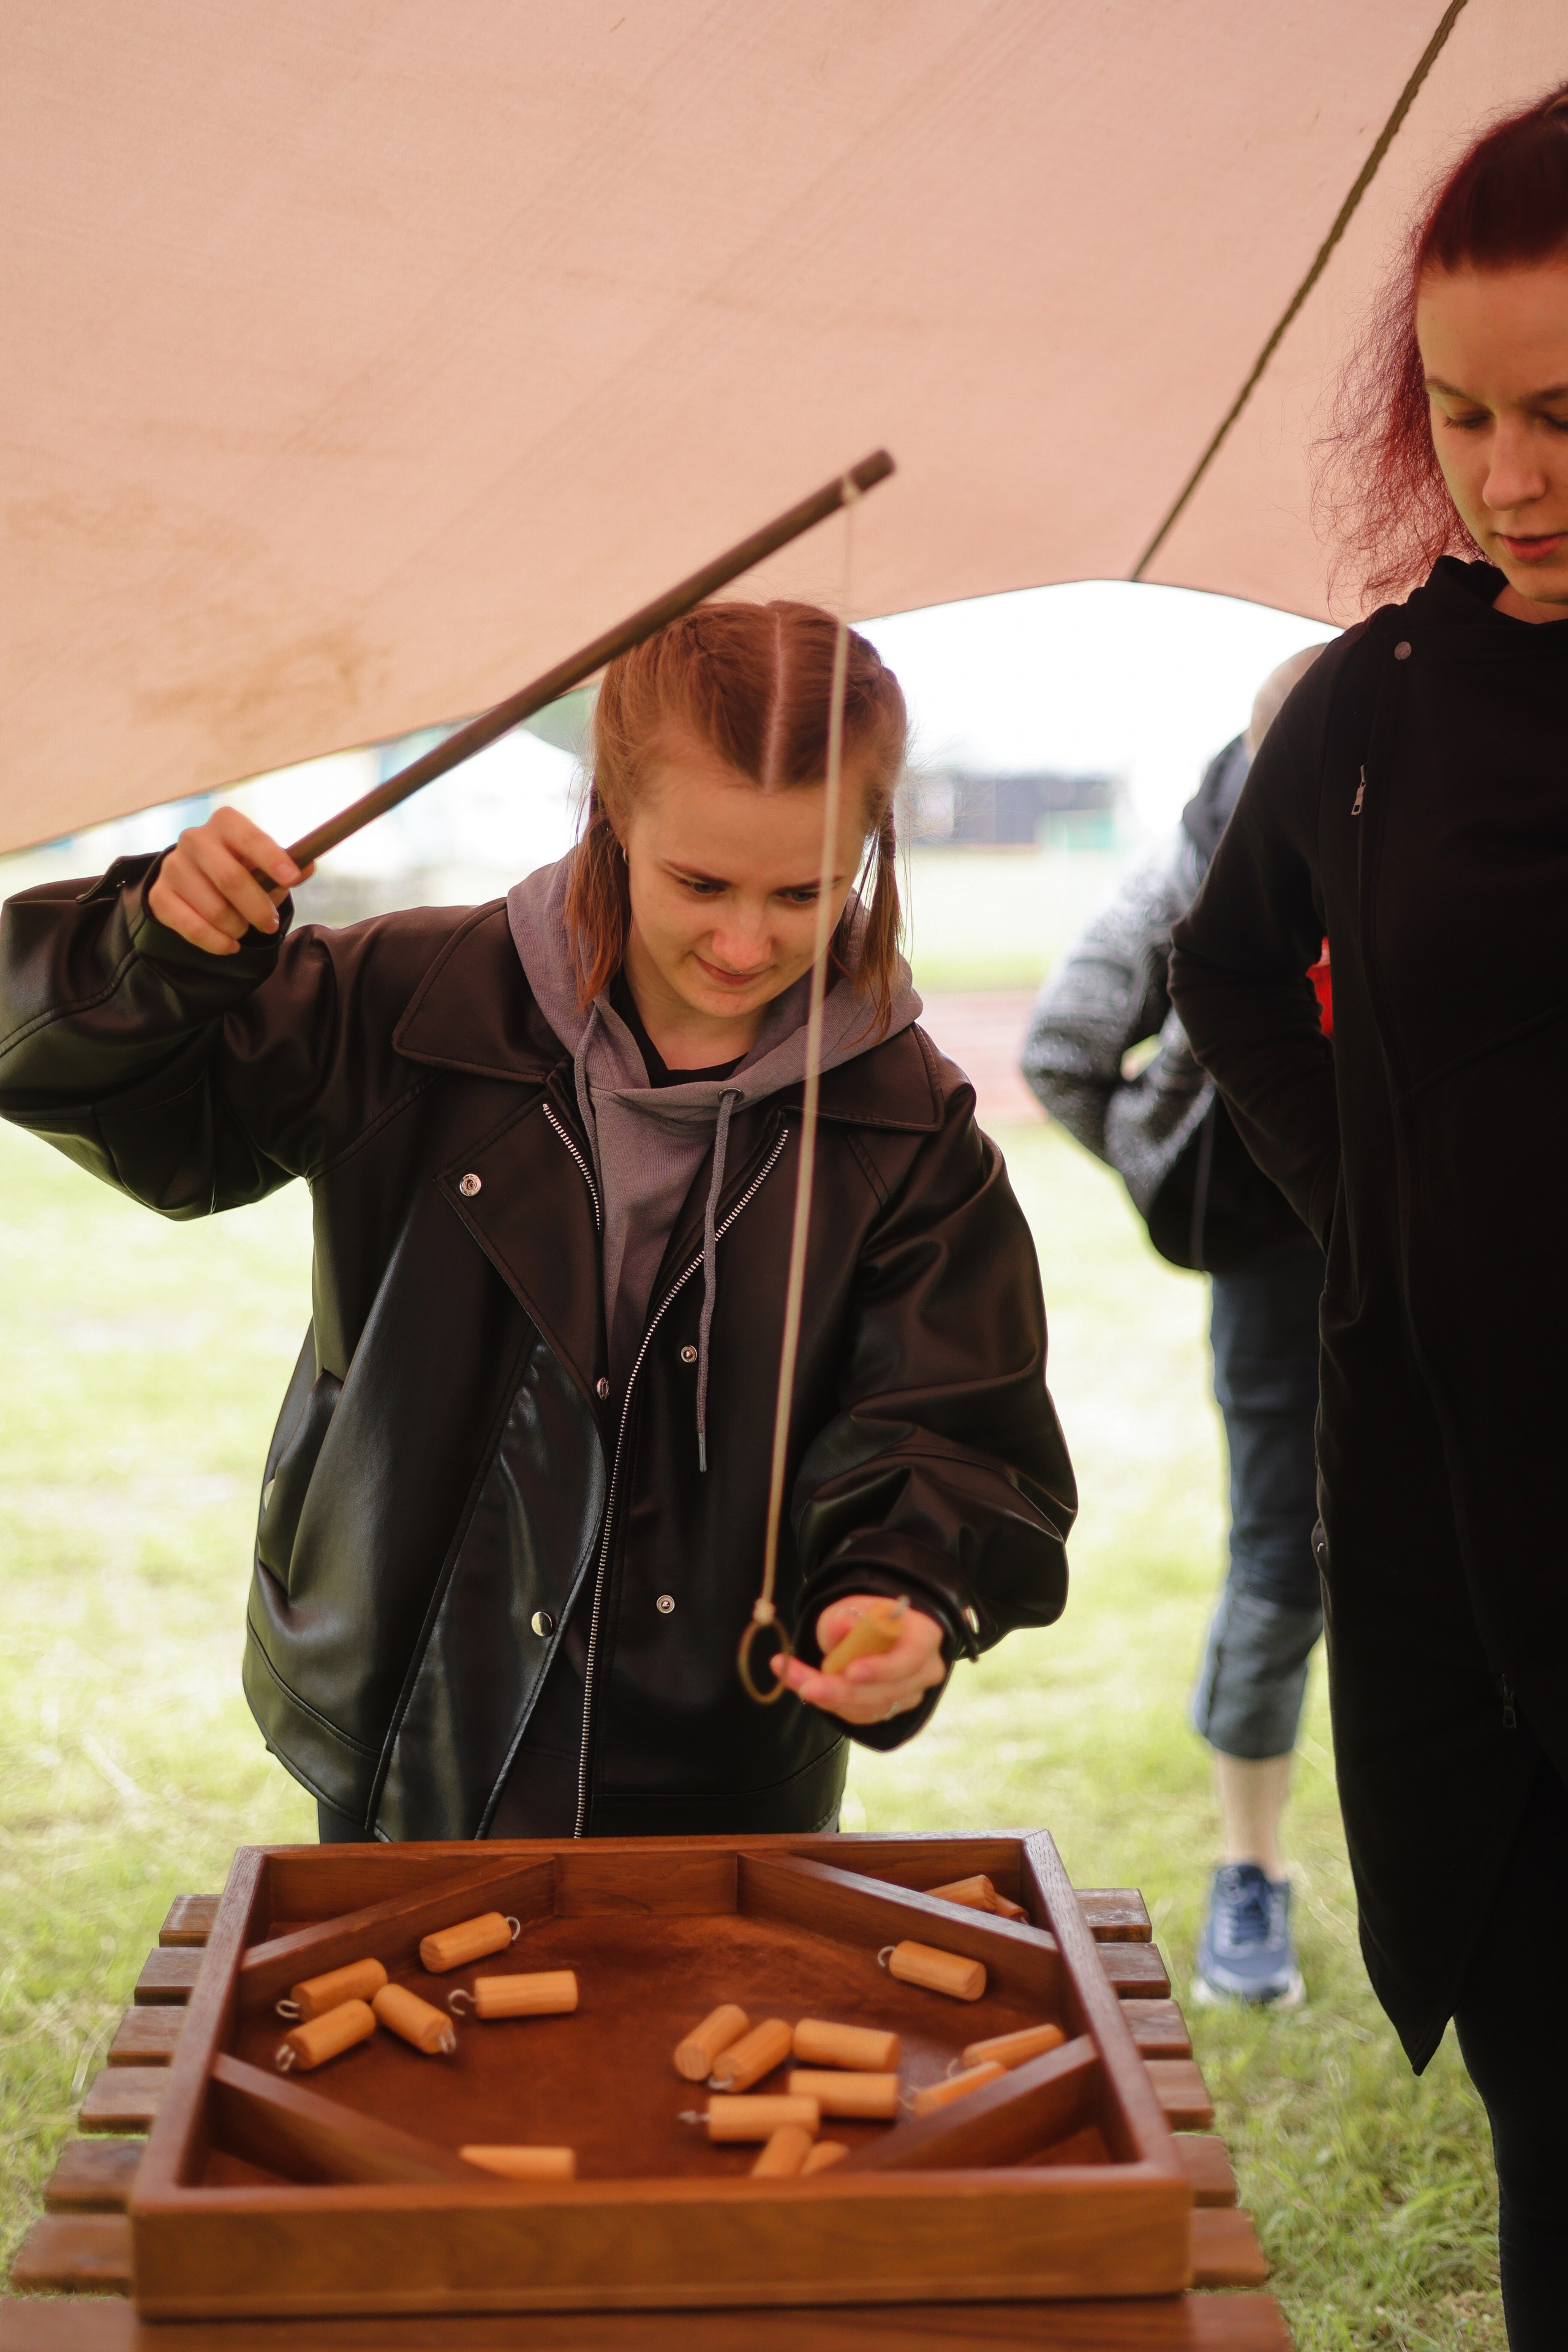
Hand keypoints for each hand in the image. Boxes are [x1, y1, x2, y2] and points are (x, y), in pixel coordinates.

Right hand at [147, 807, 311, 955]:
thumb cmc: (241, 868)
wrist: (196, 880)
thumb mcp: (266, 864)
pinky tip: (230, 944)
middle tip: (270, 923)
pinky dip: (217, 942)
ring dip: (237, 927)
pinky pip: (192, 928)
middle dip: (257, 908)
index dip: (271, 858)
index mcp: (225, 823)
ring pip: (213, 909)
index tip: (292, 878)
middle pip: (229, 878)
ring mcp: (173, 867)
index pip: (249, 837)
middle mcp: (194, 839)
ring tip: (244, 928)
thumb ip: (288, 866)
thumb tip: (306, 866)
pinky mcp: (160, 895)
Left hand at [774, 1594, 946, 1727]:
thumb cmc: (867, 1616)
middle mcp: (924, 1672)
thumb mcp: (854, 1606)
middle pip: (887, 1691)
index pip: (911, 1657)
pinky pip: (860, 1715)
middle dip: (843, 1691)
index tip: (850, 1671)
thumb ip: (848, 1617)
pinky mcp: (889, 1711)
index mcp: (924, 1637)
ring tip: (795, 1678)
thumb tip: (841, 1625)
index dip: (882, 1668)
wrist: (872, 1630)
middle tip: (807, 1686)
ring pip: (870, 1708)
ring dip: (829, 1698)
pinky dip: (832, 1704)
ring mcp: (909, 1696)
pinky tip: (807, 1685)